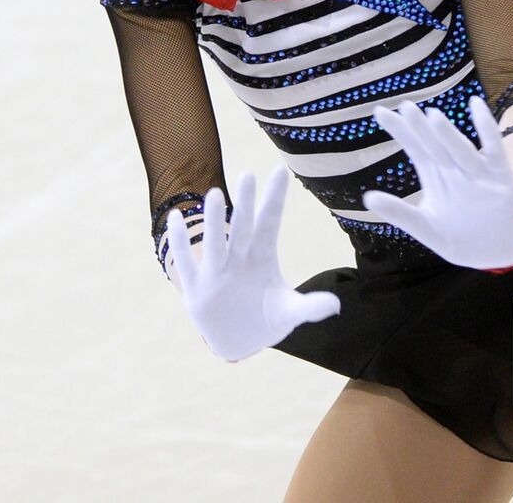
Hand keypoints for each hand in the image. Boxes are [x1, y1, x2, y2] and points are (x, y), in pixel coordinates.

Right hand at [164, 168, 339, 361]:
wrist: (240, 342)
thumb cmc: (266, 319)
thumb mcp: (288, 314)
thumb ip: (309, 307)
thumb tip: (336, 305)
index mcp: (262, 257)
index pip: (270, 222)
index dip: (275, 198)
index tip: (281, 170)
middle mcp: (239, 258)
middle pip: (244, 228)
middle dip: (246, 204)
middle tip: (248, 175)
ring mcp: (217, 272)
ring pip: (216, 243)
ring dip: (215, 221)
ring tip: (215, 194)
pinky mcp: (196, 289)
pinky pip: (187, 263)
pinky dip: (181, 243)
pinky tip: (176, 218)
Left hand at [363, 95, 512, 269]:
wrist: (494, 253)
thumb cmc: (458, 236)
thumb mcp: (425, 227)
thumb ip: (400, 213)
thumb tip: (367, 199)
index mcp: (435, 175)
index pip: (415, 148)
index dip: (400, 131)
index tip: (380, 112)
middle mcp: (454, 168)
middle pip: (434, 145)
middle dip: (420, 128)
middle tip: (405, 107)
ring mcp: (477, 171)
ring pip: (460, 149)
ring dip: (447, 134)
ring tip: (433, 116)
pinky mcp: (500, 176)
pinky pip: (494, 150)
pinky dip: (487, 129)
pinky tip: (477, 106)